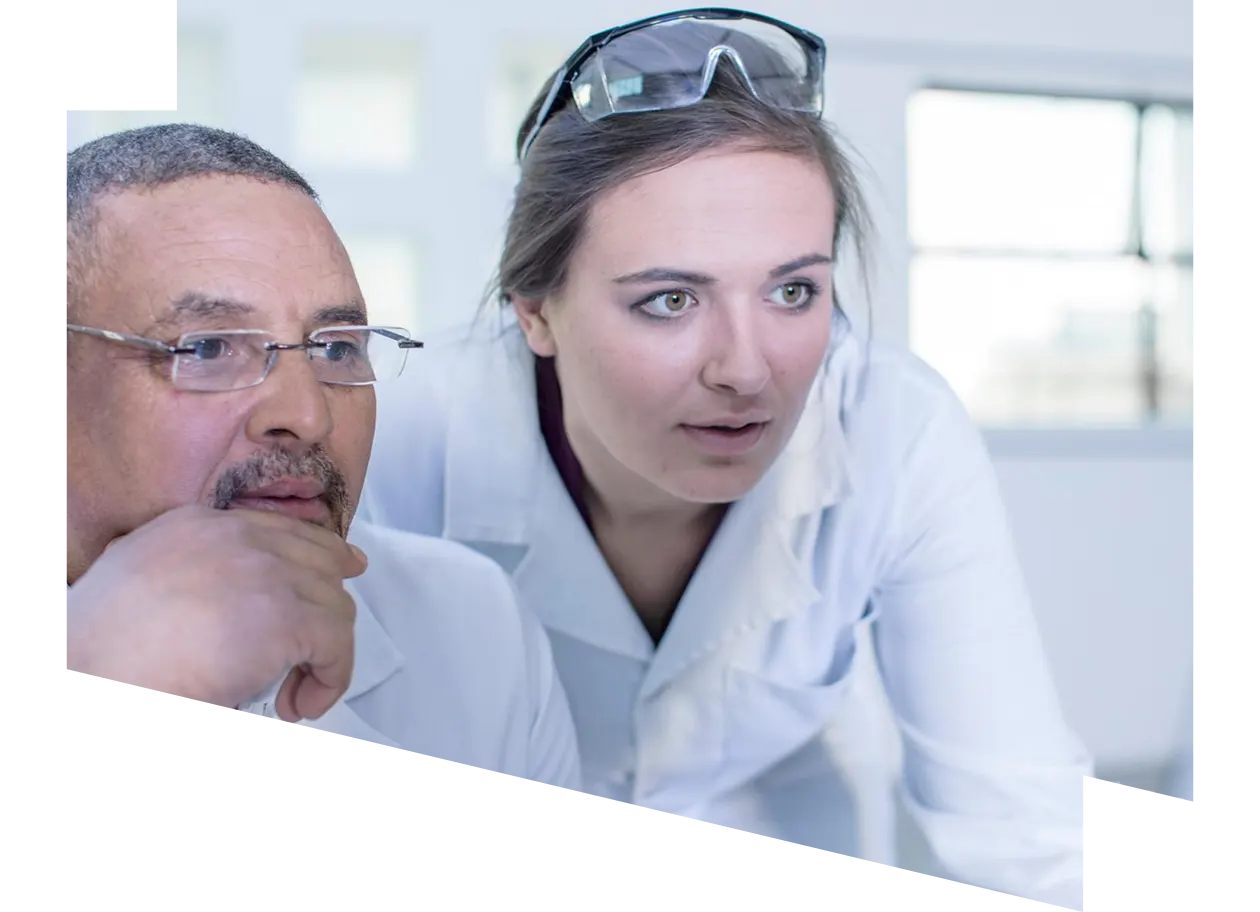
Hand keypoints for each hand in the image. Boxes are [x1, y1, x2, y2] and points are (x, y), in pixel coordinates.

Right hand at [64, 504, 367, 721]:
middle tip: (316, 653)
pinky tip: (300, 704)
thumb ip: (186, 570)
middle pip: (320, 562)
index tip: (347, 569)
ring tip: (291, 694)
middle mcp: (234, 538)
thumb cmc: (106, 655)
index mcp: (196, 526)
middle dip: (326, 608)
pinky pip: (336, 644)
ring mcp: (263, 573)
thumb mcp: (138, 580)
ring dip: (322, 657)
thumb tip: (230, 596)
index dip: (321, 554)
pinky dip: (329, 680)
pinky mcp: (284, 617)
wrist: (95, 677)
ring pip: (334, 606)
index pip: (281, 529)